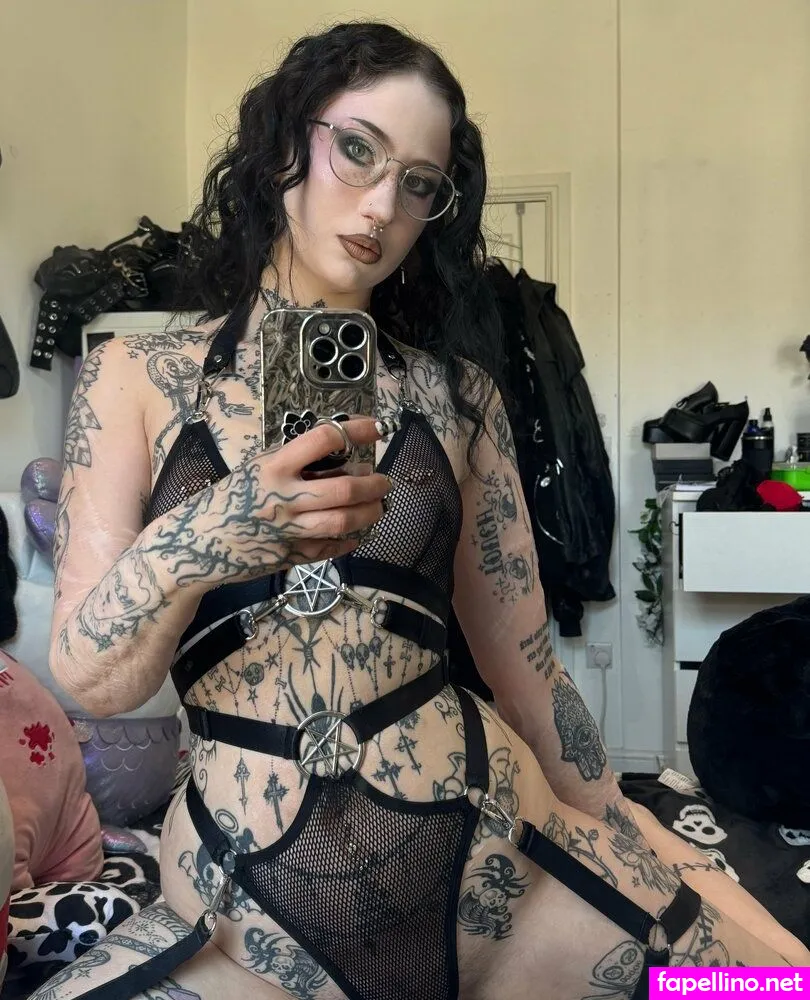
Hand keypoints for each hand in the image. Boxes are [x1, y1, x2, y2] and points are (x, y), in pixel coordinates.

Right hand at [151, 418, 391, 587]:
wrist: (192, 544)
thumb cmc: (225, 501)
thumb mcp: (254, 470)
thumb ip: (291, 463)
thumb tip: (338, 454)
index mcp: (272, 467)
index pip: (324, 439)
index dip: (356, 430)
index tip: (376, 428)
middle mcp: (283, 498)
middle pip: (345, 488)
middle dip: (374, 483)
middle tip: (383, 480)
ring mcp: (288, 531)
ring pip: (345, 521)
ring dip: (370, 512)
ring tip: (378, 505)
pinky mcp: (289, 557)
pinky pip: (331, 548)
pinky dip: (350, 539)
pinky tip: (358, 533)